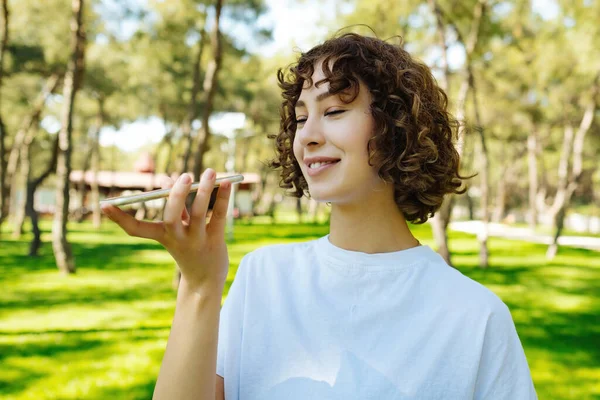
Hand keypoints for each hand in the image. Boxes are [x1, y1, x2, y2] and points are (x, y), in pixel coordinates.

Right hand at [101, 168, 231, 293]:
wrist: (205, 282)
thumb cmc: (189, 249)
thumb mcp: (178, 230)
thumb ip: (176, 206)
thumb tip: (169, 178)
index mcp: (162, 236)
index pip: (136, 228)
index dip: (120, 218)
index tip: (104, 205)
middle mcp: (177, 239)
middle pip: (172, 216)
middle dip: (176, 195)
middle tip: (184, 176)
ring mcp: (196, 241)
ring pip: (198, 213)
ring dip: (204, 191)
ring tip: (209, 172)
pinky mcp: (215, 240)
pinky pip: (219, 216)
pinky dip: (223, 198)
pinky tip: (227, 183)